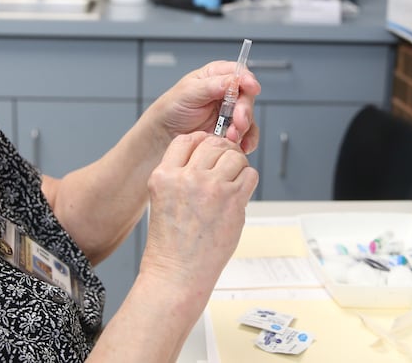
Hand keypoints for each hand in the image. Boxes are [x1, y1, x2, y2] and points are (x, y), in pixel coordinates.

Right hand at [140, 132, 258, 291]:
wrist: (177, 272)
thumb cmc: (170, 242)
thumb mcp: (161, 199)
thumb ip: (179, 175)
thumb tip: (207, 156)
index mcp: (164, 175)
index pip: (186, 140)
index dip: (200, 142)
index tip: (207, 150)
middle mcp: (187, 178)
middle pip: (213, 143)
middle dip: (222, 151)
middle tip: (224, 164)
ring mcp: (211, 188)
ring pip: (234, 156)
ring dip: (237, 165)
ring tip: (231, 181)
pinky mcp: (232, 201)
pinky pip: (250, 175)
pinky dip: (247, 180)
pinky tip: (238, 192)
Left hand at [146, 60, 260, 153]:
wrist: (165, 133)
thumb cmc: (172, 108)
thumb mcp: (188, 92)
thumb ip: (211, 86)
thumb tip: (233, 80)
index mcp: (215, 76)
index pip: (238, 72)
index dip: (247, 79)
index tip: (251, 87)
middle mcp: (226, 92)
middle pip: (247, 96)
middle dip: (244, 110)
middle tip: (238, 122)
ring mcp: (230, 112)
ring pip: (248, 117)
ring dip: (244, 128)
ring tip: (231, 137)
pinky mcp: (231, 130)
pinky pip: (247, 134)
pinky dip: (247, 141)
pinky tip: (241, 146)